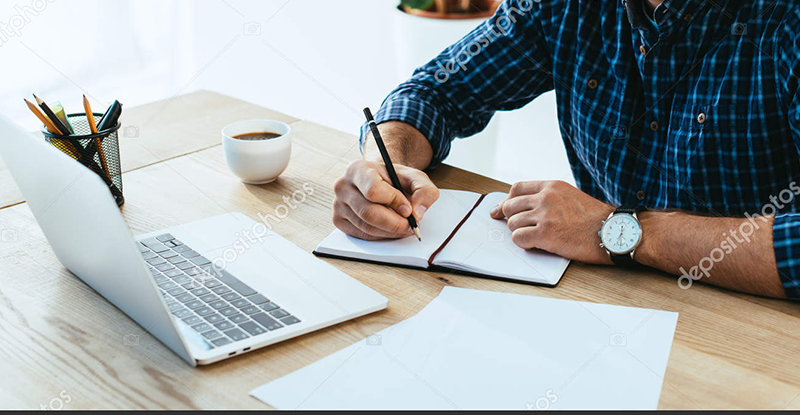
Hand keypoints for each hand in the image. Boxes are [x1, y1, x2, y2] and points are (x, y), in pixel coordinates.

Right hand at [333, 159, 439, 239]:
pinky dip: (381, 236)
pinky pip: (362, 235)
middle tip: (410, 225)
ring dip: (390, 232)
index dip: (393, 202)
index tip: (407, 208)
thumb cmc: (395, 179)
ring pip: (366, 227)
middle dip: (394, 223)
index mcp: (358, 169)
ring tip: (404, 227)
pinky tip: (390, 229)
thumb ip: (424, 191)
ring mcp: (337, 204)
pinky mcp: (338, 220)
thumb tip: (417, 214)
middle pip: (368, 213)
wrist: (380, 181)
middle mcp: (343, 186)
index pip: (373, 191)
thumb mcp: (416, 178)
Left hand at [489, 180, 614, 263]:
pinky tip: (535, 244)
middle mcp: (546, 197)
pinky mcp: (545, 233)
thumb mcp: (570, 197)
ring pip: (512, 224)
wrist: (614, 231)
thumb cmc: (596, 219)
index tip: (500, 210)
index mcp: (552, 186)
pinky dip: (523, 243)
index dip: (506, 201)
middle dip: (510, 219)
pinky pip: (518, 238)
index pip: (517, 188)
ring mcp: (545, 215)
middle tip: (517, 228)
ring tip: (535, 237)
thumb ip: (549, 199)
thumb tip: (525, 207)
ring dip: (519, 233)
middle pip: (510, 206)